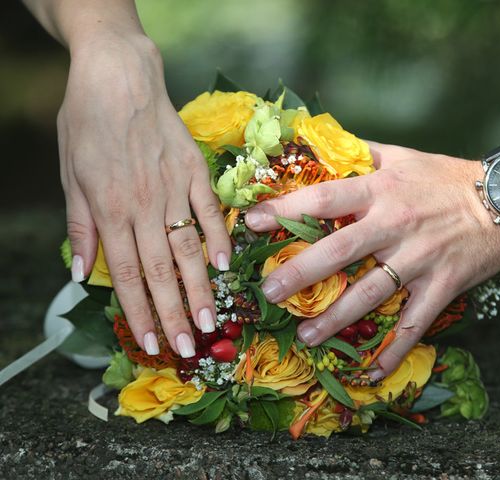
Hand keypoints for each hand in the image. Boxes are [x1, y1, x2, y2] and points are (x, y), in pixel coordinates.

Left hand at [59, 32, 229, 357]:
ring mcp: (174, 189)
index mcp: (111, 210)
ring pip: (188, 248)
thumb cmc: (86, 124)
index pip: (128, 275)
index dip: (140, 312)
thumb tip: (82, 276)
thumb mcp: (70, 176)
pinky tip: (224, 265)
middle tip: (189, 348)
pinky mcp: (196, 171)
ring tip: (210, 320)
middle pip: (162, 270)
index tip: (153, 343)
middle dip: (174, 313)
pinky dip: (218, 238)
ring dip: (199, 288)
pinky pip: (209, 210)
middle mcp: (145, 206)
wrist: (119, 76)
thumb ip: (81, 228)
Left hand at [245, 136, 499, 378]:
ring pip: (371, 292)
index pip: (325, 198)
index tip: (251, 223)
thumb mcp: (402, 156)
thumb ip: (361, 153)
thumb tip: (319, 144)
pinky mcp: (443, 285)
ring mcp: (421, 257)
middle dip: (299, 273)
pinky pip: (414, 323)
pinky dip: (393, 350)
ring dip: (336, 318)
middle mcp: (396, 224)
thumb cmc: (447, 177)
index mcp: (382, 189)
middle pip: (340, 251)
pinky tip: (370, 371)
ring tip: (305, 336)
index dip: (286, 209)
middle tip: (266, 293)